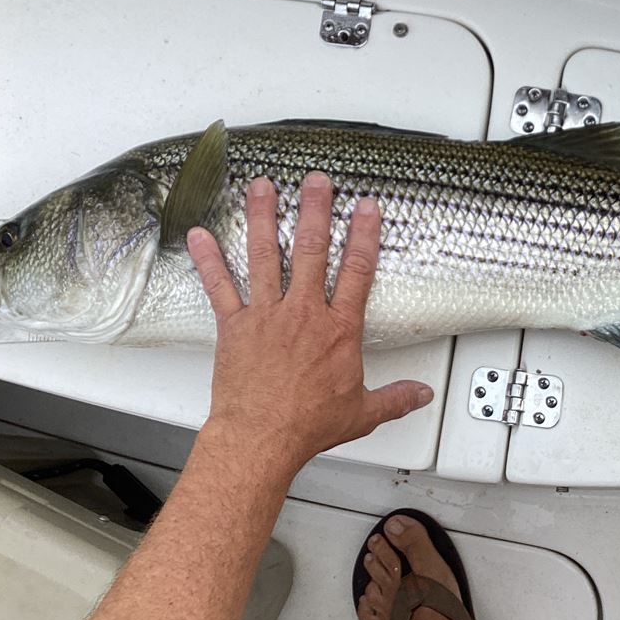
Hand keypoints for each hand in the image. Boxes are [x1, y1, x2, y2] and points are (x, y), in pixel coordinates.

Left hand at [187, 172, 432, 473]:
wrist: (262, 438)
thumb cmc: (308, 424)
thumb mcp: (362, 412)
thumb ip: (395, 398)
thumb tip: (421, 395)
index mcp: (338, 329)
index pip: (356, 271)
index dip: (363, 235)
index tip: (365, 207)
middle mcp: (303, 314)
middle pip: (311, 250)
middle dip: (314, 210)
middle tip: (316, 181)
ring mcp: (266, 316)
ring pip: (265, 256)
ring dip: (262, 218)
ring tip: (261, 186)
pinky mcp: (235, 327)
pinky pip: (220, 287)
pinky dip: (209, 260)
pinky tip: (199, 234)